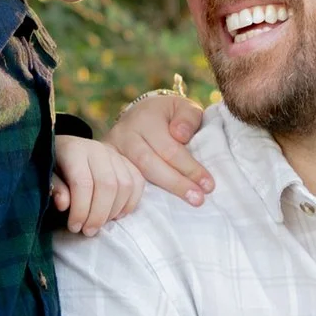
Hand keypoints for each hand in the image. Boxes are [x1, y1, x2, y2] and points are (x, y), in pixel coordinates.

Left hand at [49, 132, 143, 236]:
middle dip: (99, 215)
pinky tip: (116, 215)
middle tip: (88, 231)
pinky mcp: (127, 162)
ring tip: (100, 224)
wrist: (66, 150)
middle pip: (107, 185)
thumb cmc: (53, 167)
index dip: (80, 210)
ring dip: (114, 211)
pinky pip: (137, 183)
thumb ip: (54, 188)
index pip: (83, 183)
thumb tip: (64, 204)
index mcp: (74, 150)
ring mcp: (115, 154)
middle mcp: (97, 149)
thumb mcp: (46, 176)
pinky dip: (130, 203)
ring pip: (125, 185)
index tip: (74, 227)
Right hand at [104, 88, 210, 203]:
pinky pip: (122, 182)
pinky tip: (157, 207)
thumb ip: (188, 118)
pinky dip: (138, 196)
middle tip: (198, 199)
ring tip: (183, 202)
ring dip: (160, 192)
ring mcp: (113, 150)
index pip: (169, 148)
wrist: (138, 114)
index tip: (208, 185)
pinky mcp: (107, 164)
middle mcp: (126, 134)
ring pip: (134, 176)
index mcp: (146, 119)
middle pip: (150, 164)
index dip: (190, 168)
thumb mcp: (183, 107)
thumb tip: (180, 135)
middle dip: (176, 184)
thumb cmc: (168, 115)